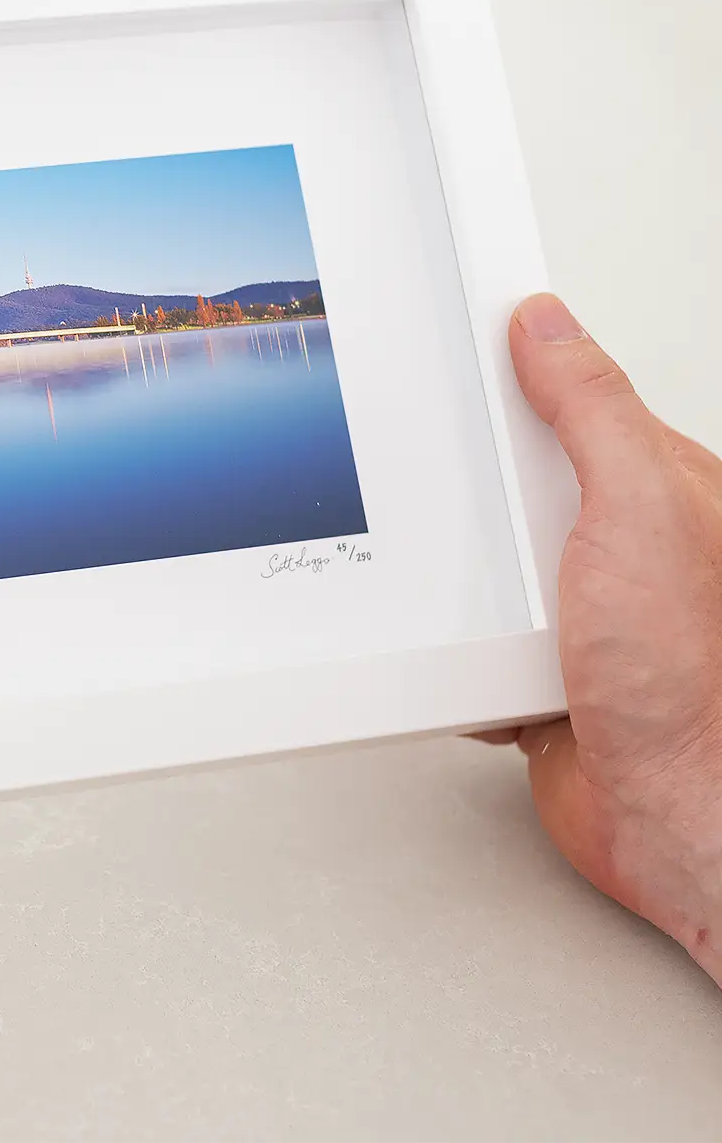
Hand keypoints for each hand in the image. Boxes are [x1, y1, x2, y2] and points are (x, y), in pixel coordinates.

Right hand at [490, 294, 721, 981]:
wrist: (684, 820)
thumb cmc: (699, 680)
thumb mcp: (643, 510)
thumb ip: (592, 412)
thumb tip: (547, 324)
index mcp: (658, 490)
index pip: (569, 404)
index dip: (512, 376)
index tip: (454, 344)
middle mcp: (618, 549)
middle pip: (507, 481)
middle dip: (468, 491)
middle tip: (456, 498)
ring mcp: (577, 614)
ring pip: (480, 564)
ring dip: (456, 580)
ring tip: (464, 586)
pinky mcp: (537, 676)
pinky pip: (464, 642)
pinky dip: (448, 649)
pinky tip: (461, 649)